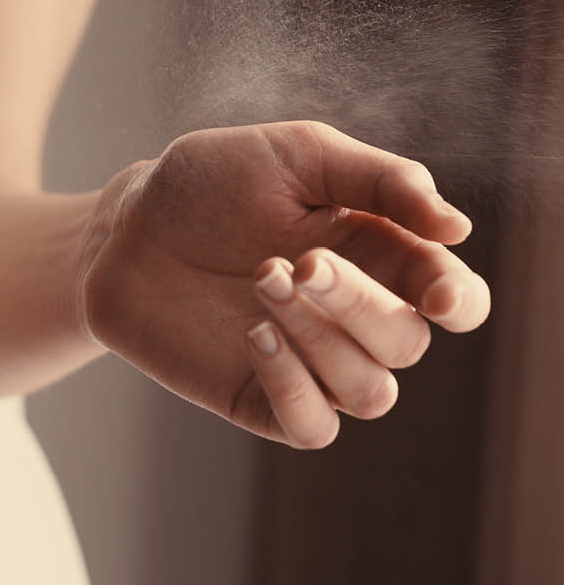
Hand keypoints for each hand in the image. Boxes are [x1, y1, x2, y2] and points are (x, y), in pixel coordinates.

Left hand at [76, 120, 490, 447]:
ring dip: (322, 339)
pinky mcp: (258, 398)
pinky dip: (296, 388)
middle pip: (407, 344)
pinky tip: (256, 335)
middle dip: (358, 304)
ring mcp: (308, 363)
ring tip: (262, 282)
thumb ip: (380, 180)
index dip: (457, 302)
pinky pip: (313, 428)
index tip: (434, 292)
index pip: (453, 298)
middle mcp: (351, 317)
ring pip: (370, 391)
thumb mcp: (296, 156)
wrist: (126, 227)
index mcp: (377, 255)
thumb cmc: (209, 184)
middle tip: (297, 262)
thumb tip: (457, 229)